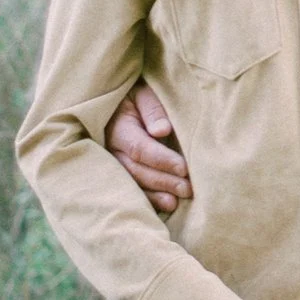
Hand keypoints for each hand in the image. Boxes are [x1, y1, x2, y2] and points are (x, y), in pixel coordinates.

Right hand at [107, 82, 191, 216]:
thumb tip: (162, 131)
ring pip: (131, 183)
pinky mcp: (116, 173)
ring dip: (154, 194)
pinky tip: (164, 206)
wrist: (118, 102)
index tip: (184, 168)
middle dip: (163, 181)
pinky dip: (147, 200)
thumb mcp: (144, 93)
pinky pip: (130, 189)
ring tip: (176, 202)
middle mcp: (111, 148)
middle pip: (136, 170)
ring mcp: (111, 163)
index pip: (140, 148)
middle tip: (188, 188)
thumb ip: (154, 110)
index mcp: (119, 127)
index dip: (162, 160)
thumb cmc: (137, 96)